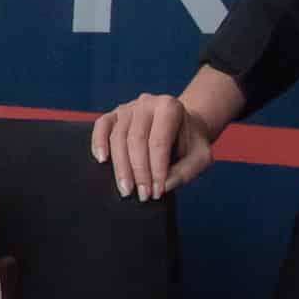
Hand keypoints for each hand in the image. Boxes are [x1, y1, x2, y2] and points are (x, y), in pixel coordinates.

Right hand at [91, 93, 213, 200]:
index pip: (159, 141)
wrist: (182, 128)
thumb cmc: (190, 144)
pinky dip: (98, 142)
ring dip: (121, 167)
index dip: (157, 169)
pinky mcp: (114, 115)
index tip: (158, 192)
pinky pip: (102, 125)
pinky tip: (102, 160)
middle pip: (136, 139)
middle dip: (138, 171)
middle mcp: (147, 103)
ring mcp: (128, 107)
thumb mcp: (200, 157)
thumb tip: (162, 186)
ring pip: (118, 136)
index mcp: (170, 107)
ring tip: (126, 190)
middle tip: (142, 196)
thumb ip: (186, 171)